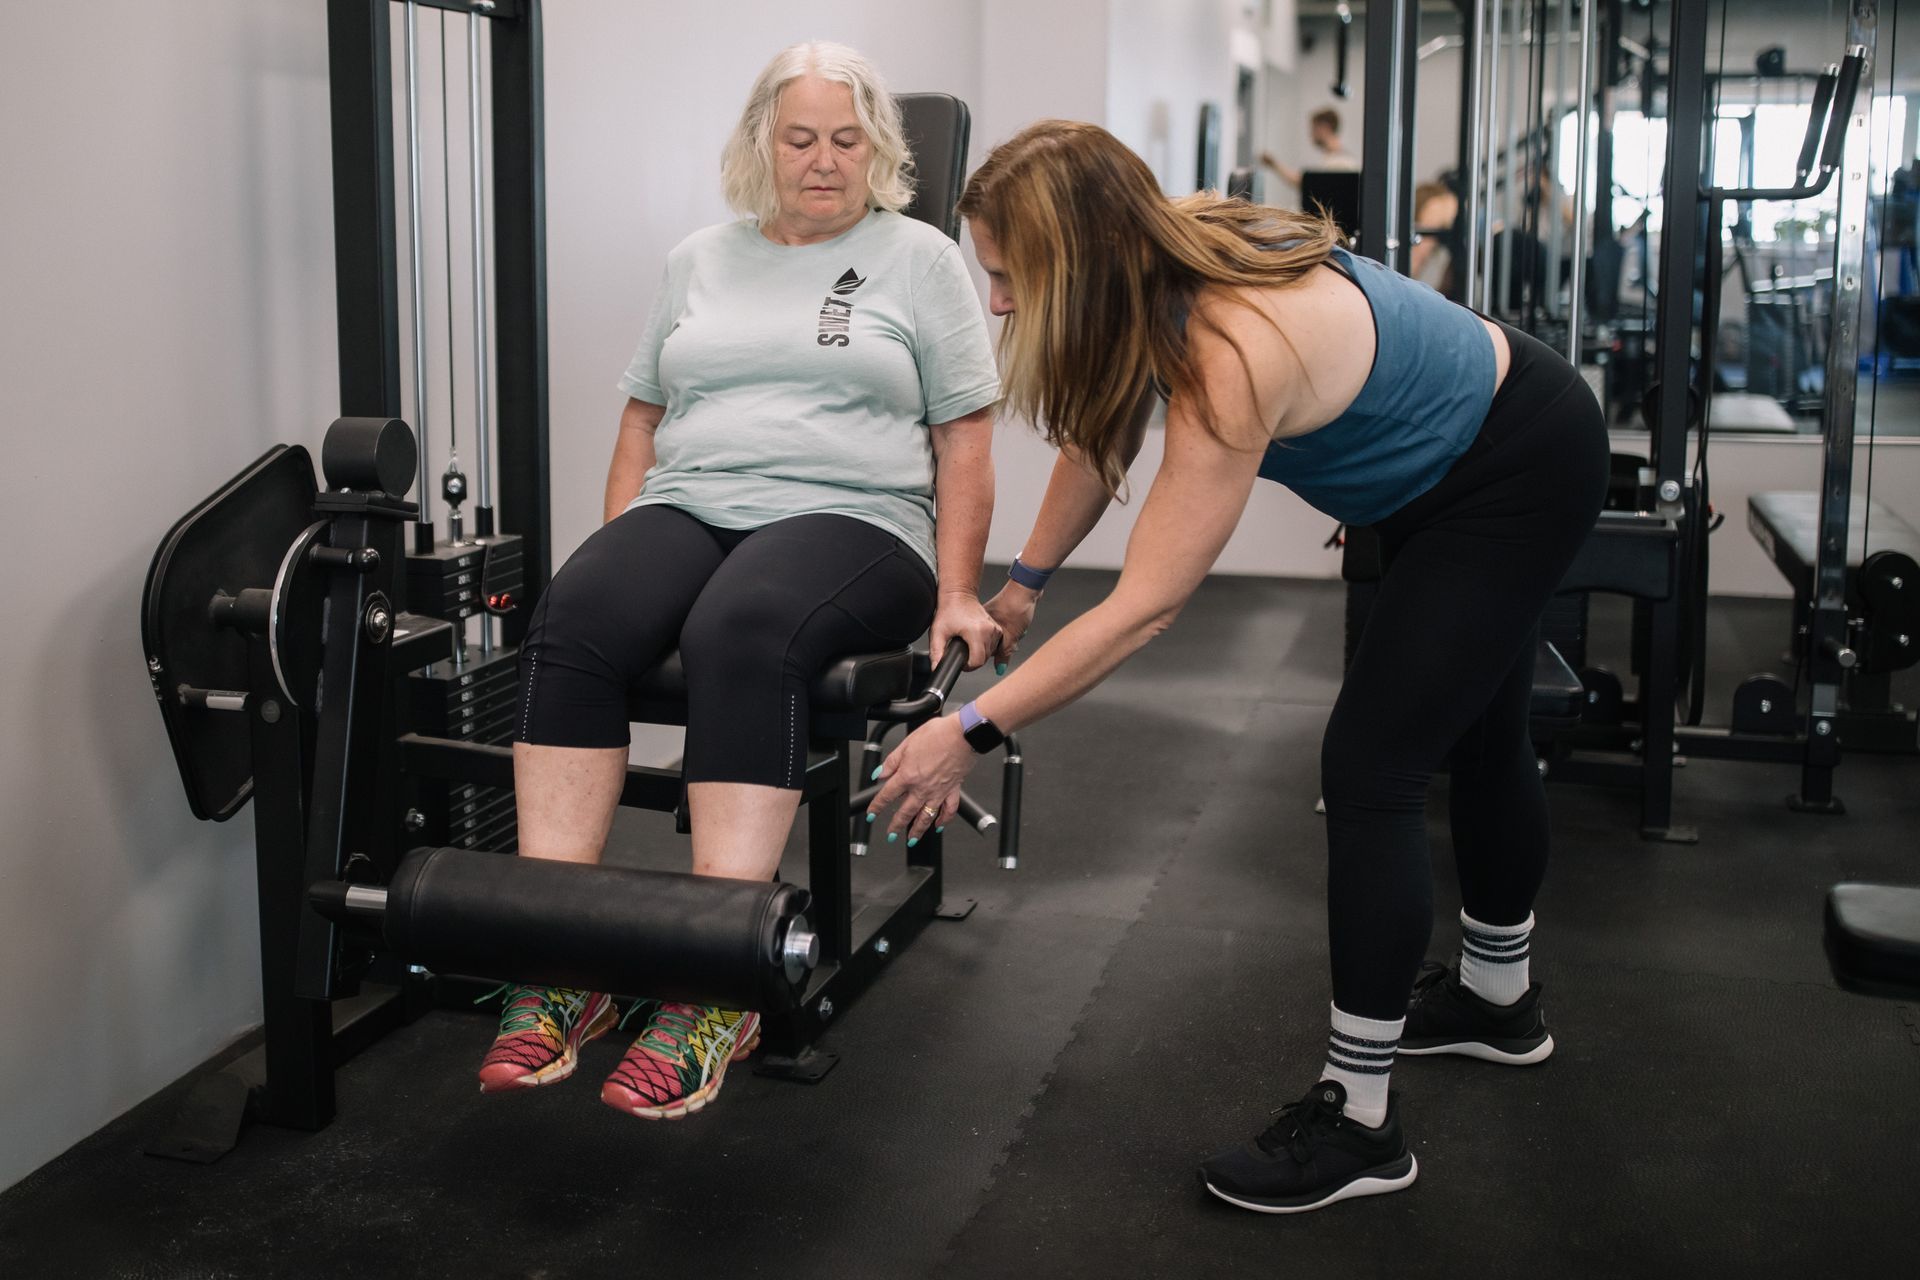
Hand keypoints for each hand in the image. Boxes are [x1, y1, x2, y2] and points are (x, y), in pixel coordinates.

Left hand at [869, 715, 973, 845]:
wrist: (963, 735)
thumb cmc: (938, 734)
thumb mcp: (907, 743)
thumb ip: (892, 761)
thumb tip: (880, 773)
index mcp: (908, 775)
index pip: (887, 796)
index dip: (877, 807)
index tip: (872, 814)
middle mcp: (922, 787)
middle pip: (905, 812)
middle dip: (896, 826)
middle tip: (890, 835)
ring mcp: (938, 791)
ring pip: (926, 817)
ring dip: (917, 830)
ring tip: (911, 839)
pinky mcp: (953, 790)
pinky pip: (949, 810)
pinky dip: (944, 820)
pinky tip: (939, 826)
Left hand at [930, 592, 1000, 672]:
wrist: (958, 594)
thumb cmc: (949, 609)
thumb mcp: (937, 633)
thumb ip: (936, 653)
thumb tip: (937, 668)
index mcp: (976, 632)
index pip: (977, 662)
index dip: (967, 666)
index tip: (961, 661)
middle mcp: (989, 631)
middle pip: (984, 658)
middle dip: (972, 659)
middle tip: (961, 650)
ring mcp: (995, 629)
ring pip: (989, 653)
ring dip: (979, 653)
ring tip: (967, 643)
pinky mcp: (997, 628)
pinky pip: (993, 646)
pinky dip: (984, 647)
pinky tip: (974, 640)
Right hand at [983, 583, 1039, 673]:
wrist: (1026, 589)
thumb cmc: (1016, 608)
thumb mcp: (1011, 637)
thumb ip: (1004, 654)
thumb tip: (999, 668)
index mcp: (980, 627)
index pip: (982, 648)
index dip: (994, 654)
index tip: (1002, 655)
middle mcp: (983, 620)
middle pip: (992, 643)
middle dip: (1005, 645)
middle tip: (1014, 641)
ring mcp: (992, 615)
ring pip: (1001, 635)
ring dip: (1012, 637)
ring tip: (1020, 631)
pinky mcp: (1002, 610)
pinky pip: (1006, 626)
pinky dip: (1014, 628)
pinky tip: (1021, 625)